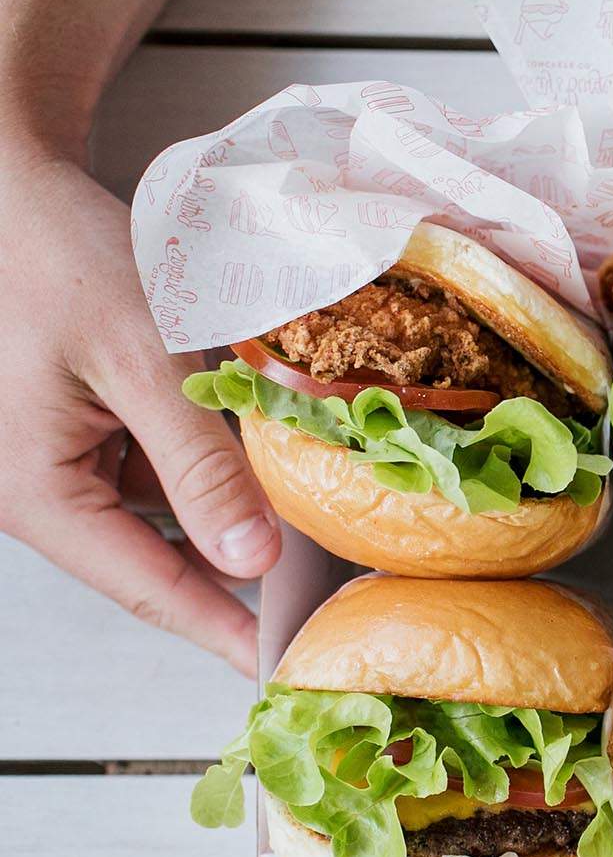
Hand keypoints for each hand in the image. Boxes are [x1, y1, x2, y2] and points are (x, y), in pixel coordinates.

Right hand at [0, 150, 279, 673]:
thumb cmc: (54, 254)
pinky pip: (153, 475)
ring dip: (234, 512)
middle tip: (335, 591)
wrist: (8, 187)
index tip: (293, 669)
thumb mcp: (139, 356)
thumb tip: (252, 563)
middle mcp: (35, 495)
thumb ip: (198, 463)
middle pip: (159, 560)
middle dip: (245, 571)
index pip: (149, 590)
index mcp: (33, 494)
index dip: (227, 633)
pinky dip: (210, 468)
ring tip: (320, 520)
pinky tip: (265, 455)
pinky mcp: (75, 438)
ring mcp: (54, 467)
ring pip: (165, 518)